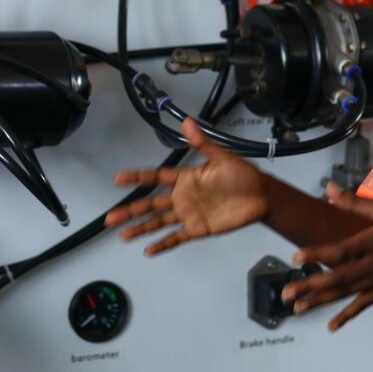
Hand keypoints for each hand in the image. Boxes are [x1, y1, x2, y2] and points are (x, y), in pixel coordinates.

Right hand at [106, 118, 270, 254]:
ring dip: (141, 229)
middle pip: (150, 205)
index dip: (136, 178)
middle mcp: (183, 197)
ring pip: (158, 222)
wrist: (261, 197)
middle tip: (110, 218)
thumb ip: (202, 142)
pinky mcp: (198, 229)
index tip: (118, 179)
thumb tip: (187, 121)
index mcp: (185, 179)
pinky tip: (149, 250)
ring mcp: (189, 214)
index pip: (155, 178)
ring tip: (123, 235)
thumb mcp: (222, 157)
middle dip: (129, 211)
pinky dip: (163, 243)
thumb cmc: (244, 175)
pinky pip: (177, 237)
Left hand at [283, 185, 372, 331]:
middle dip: (309, 287)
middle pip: (336, 278)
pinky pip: (362, 305)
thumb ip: (354, 202)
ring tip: (296, 308)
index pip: (340, 250)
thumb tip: (328, 188)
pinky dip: (346, 316)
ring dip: (319, 301)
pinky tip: (331, 326)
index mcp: (372, 242)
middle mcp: (372, 265)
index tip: (296, 258)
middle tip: (285, 294)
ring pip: (344, 294)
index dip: (317, 254)